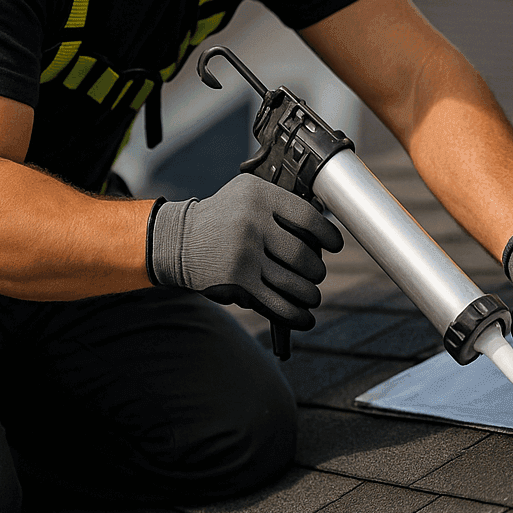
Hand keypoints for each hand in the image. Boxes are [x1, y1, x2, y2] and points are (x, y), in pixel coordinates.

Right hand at [146, 173, 343, 329]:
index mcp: (259, 196)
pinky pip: (276, 302)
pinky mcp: (237, 280)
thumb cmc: (221, 218)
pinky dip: (295, 314)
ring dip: (309, 294)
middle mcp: (252, 221)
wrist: (176, 240)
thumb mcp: (246, 196)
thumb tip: (322, 227)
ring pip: (293, 281)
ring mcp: (244, 252)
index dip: (327, 234)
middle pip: (303, 253)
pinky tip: (304, 317)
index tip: (335, 245)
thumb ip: (280, 206)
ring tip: (312, 295)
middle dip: (316, 270)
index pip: (307, 216)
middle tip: (317, 274)